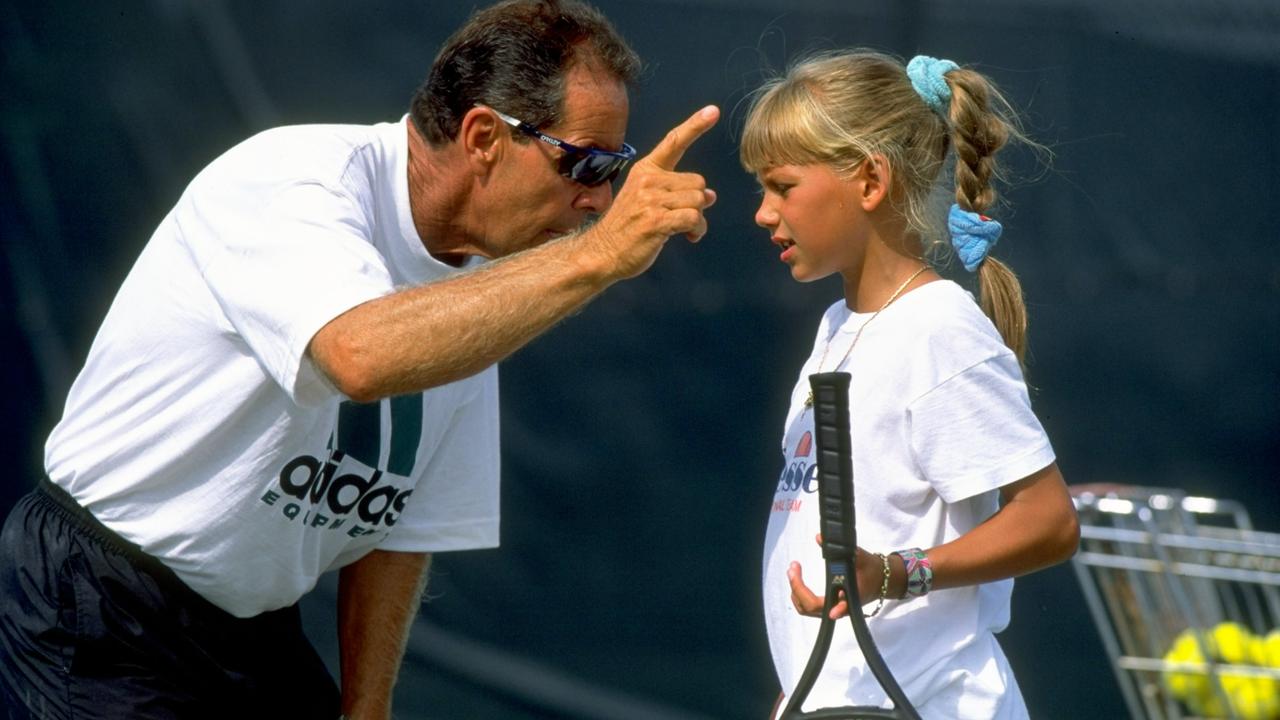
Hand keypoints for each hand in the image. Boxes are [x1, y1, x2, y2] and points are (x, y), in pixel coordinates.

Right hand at [581, 105, 719, 279]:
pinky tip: (687, 237)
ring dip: (698, 220)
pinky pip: (694, 218)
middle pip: (698, 182)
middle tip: (683, 219)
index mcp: (645, 170)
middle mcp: (648, 180)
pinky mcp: (656, 220)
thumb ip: (679, 194)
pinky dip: (696, 230)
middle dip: (697, 203)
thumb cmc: (629, 229)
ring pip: (699, 201)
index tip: (713, 111)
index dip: (695, 126)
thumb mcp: (650, 202)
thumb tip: (710, 196)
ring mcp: (651, 199)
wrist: (602, 253)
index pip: (674, 142)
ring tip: (683, 230)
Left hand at [787, 537, 890, 619]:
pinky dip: (800, 595)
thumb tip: (820, 537)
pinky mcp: (828, 606)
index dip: (837, 610)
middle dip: (798, 588)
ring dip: (796, 592)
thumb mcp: (860, 556)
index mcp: (853, 597)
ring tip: (792, 571)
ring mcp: (833, 609)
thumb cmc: (871, 569)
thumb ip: (842, 548)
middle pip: (813, 608)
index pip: (842, 606)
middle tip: (793, 567)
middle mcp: (841, 607)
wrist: (879, 579)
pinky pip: (809, 607)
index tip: (833, 613)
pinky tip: (796, 581)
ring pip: (807, 609)